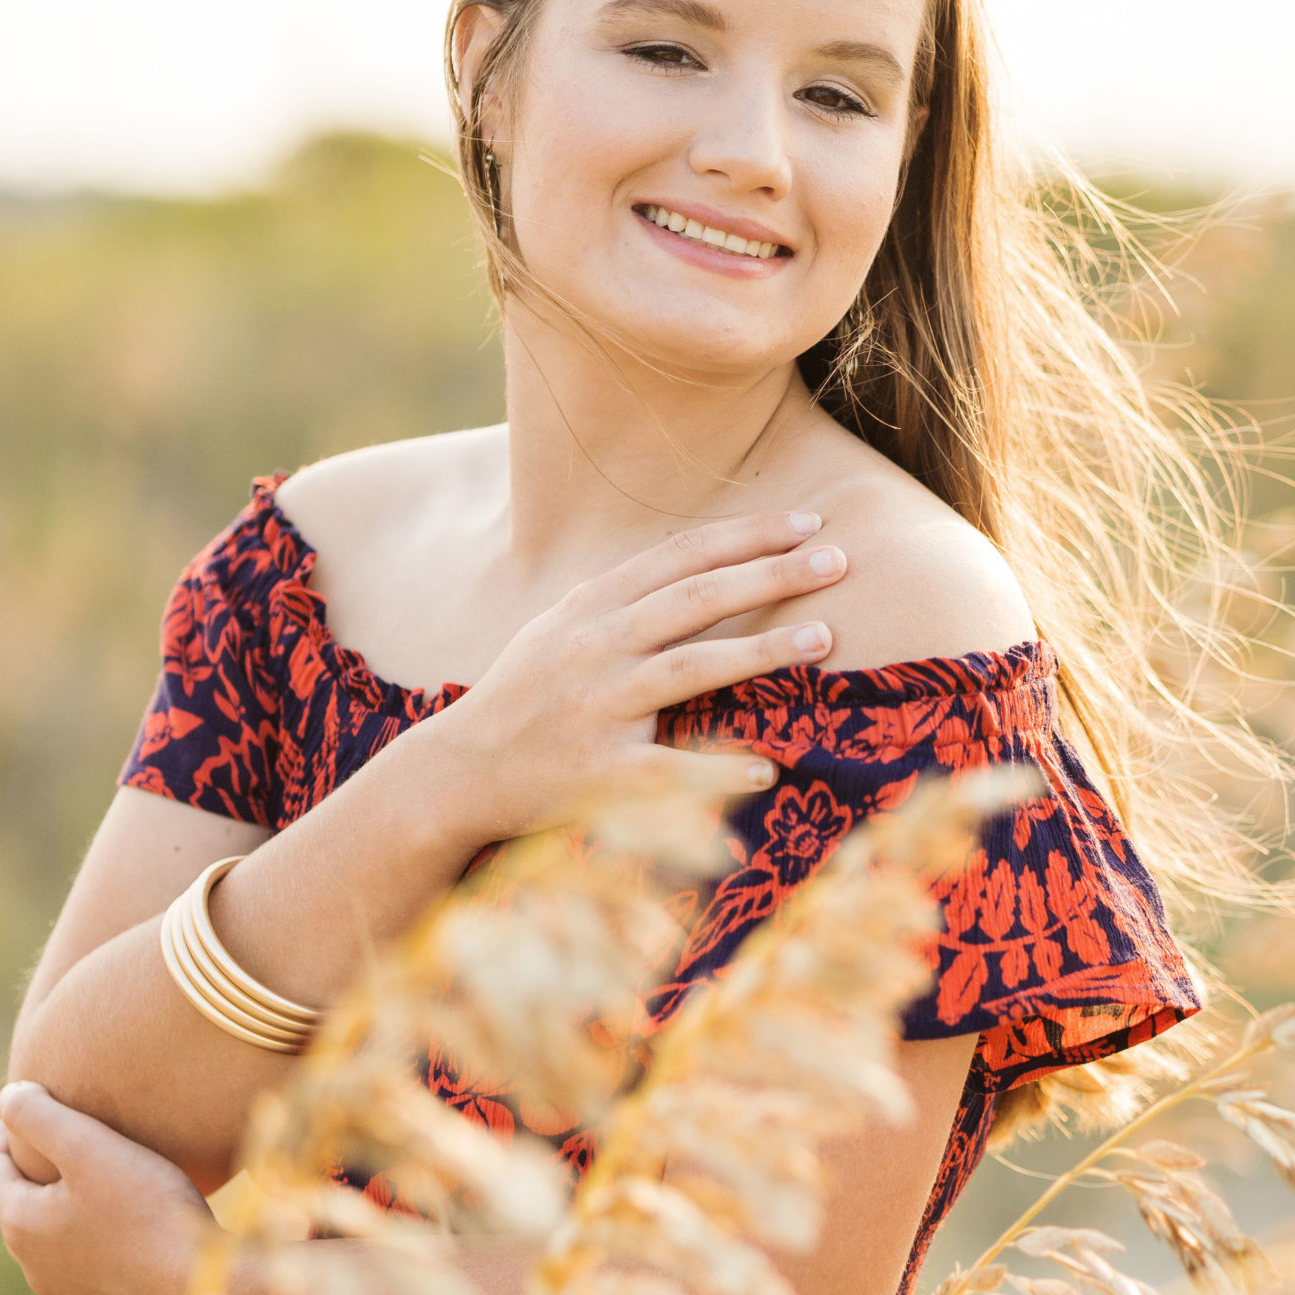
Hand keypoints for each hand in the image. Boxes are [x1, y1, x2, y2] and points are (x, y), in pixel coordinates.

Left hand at [0, 1082, 215, 1294]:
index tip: (38, 1106)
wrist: (202, 1288)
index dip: (7, 1133)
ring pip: (56, 1242)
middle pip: (22, 1207)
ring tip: (108, 1182)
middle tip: (74, 1140)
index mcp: (22, 1225)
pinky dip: (98, 1243)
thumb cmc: (147, 1211)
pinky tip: (133, 1228)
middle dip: (40, 1171)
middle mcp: (35, 1268)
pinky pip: (90, 1270)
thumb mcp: (91, 1148)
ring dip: (69, 1210)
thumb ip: (40, 1116)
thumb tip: (8, 1097)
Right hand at [443, 511, 847, 838]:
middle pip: (697, 599)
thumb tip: (695, 568)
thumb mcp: (558, 629)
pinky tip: (766, 767)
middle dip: (771, 574)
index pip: (680, 556)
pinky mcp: (598, 772)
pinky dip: (719, 768)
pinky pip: (670, 768)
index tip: (807, 522)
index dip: (746, 535)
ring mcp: (597, 708)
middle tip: (838, 559)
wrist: (455, 773)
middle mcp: (595, 647)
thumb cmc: (520, 698)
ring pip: (692, 668)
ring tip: (824, 637)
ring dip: (764, 651)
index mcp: (590, 607)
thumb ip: (621, 600)